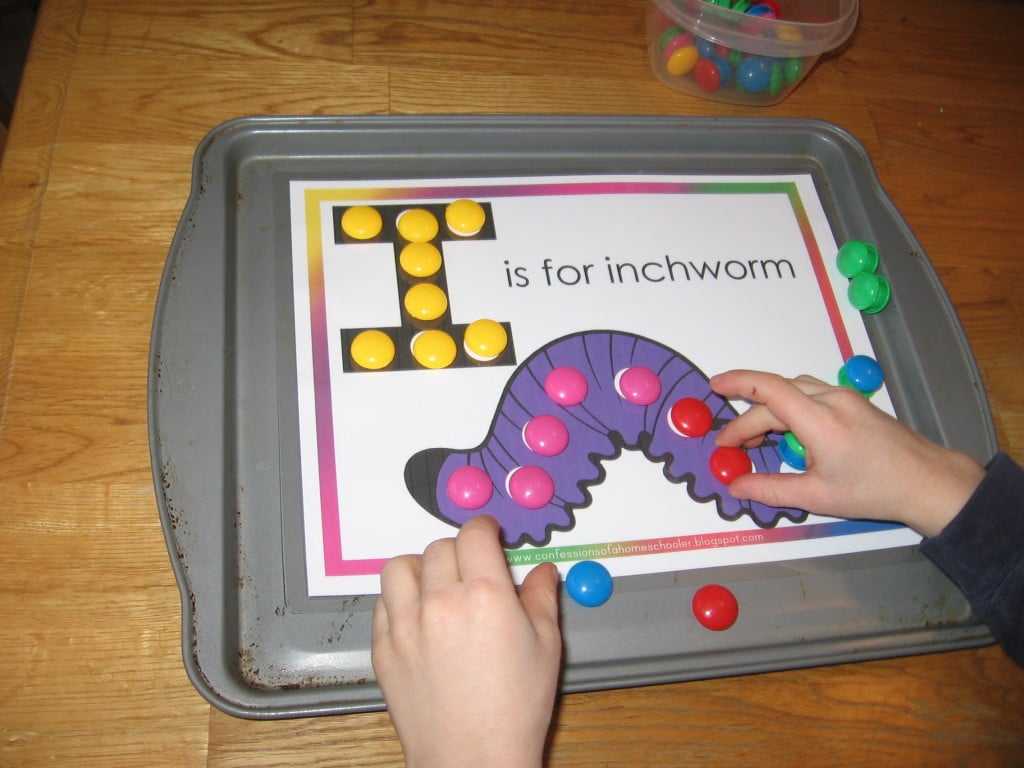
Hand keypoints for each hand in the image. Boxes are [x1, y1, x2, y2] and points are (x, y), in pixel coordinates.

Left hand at [371, 515, 561, 767]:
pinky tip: (417, 615)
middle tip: (471, 569)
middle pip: (438, 547)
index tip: (488, 533)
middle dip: (458, 550)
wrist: (473, 760)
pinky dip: (398, 600)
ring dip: (419, 567)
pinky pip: (382, 604)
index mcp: (485, 595)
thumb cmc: (513, 712)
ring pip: (399, 567)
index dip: (484, 528)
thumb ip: (541, 599)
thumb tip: (543, 572)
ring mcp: (406, 626)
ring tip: (435, 583)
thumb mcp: (545, 647)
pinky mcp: (384, 649)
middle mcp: (440, 603)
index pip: (474, 534)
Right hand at [710, 370, 984, 536]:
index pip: (769, 390)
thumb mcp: (817, 496)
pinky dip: (788, 407)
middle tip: (729, 445)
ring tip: (753, 438)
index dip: (737, 385)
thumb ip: (770, 489)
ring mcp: (845, 398)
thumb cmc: (874, 490)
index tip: (712, 389)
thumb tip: (734, 485)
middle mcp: (832, 400)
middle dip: (747, 417)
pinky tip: (785, 433)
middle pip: (777, 393)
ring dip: (768, 408)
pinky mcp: (854, 403)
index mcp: (820, 421)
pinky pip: (811, 394)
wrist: (927, 482)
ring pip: (794, 389)